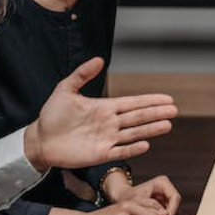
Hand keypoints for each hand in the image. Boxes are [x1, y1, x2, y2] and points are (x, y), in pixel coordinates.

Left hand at [24, 58, 176, 171]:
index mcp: (105, 107)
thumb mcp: (65, 90)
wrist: (40, 140)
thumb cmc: (52, 115)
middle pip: (138, 117)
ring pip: (133, 133)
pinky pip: (120, 151)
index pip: (132, 103)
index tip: (167, 98)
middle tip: (174, 110)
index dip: (150, 101)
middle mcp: (110, 123)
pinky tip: (146, 144)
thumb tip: (99, 59)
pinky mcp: (100, 154)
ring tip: (167, 125)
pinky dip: (132, 149)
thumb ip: (82, 75)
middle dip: (156, 113)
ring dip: (150, 129)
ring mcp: (107, 139)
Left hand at [112, 175, 180, 214]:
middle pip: (176, 206)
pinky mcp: (164, 206)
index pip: (175, 197)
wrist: (121, 202)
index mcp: (162, 183)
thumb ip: (151, 207)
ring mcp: (166, 198)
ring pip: (174, 212)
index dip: (172, 211)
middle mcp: (167, 189)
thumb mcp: (137, 202)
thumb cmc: (127, 199)